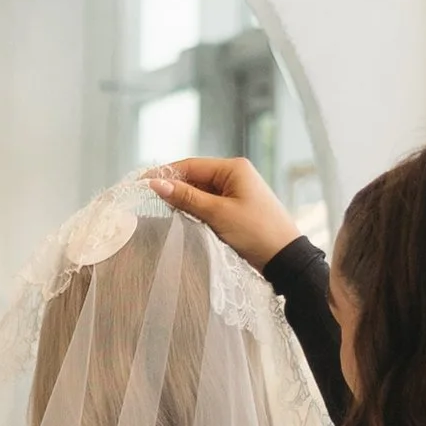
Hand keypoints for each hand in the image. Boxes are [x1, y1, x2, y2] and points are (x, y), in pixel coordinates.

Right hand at [148, 154, 299, 270]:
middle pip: (195, 177)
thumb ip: (187, 198)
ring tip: (163, 211)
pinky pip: (210, 204)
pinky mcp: (237, 208)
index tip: (141, 183)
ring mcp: (237, 192)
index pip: (190, 165)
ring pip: (201, 192)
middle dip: (173, 188)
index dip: (164, 174)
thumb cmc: (256, 233)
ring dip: (184, 201)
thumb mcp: (218, 214)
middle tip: (148, 200)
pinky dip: (196, 210)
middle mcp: (236, 175)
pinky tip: (184, 219)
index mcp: (233, 168)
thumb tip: (156, 184)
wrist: (285, 259)